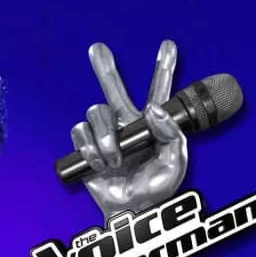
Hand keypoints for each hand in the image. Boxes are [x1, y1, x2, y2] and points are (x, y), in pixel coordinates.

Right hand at [72, 40, 187, 219]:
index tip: (168, 46)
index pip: (158, 91)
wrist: (131, 210)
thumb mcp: (175, 162)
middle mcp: (126, 124)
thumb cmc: (156, 189)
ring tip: (115, 159)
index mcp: (152, 125)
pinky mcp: (86, 147)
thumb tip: (152, 110)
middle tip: (97, 48)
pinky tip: (101, 164)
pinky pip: (80, 133)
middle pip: (113, 89)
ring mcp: (104, 135)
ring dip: (105, 137)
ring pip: (96, 113)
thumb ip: (170, 134)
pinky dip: (91, 150)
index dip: (163, 69)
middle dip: (105, 68)